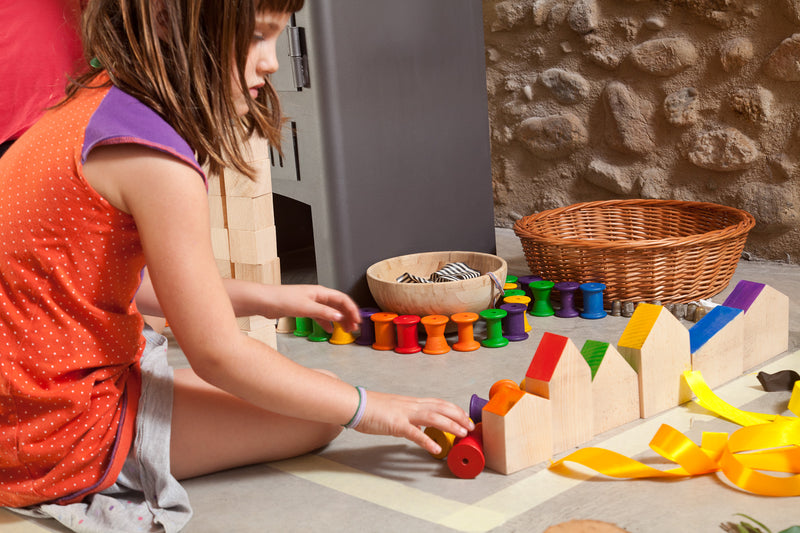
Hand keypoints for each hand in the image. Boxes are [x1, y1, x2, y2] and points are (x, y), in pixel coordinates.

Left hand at [273, 284, 360, 332]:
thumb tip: (339, 317)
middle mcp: (318, 296)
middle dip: (348, 316)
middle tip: (354, 328)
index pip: (342, 299)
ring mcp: (311, 303)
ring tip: (345, 330)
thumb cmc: (282, 299)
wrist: (265, 301)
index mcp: (320, 292)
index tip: (358, 320)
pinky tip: (329, 330)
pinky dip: (327, 323)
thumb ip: (324, 313)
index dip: (352, 309)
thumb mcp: (306, 307)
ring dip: (339, 320)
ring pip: (331, 311)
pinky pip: (321, 316)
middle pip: (339, 305)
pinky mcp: (304, 310)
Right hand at [354, 391, 473, 454]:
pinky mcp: (396, 424)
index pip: (439, 403)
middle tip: (471, 426)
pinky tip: (436, 449)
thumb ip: (408, 417)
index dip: (454, 409)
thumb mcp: (395, 410)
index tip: (465, 417)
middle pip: (441, 408)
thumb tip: (418, 426)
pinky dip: (427, 440)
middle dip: (459, 416)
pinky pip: (415, 433)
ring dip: (451, 425)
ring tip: (462, 434)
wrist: (356, 404)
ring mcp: (405, 414)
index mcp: (412, 402)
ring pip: (434, 417)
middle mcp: (412, 405)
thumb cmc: (371, 408)